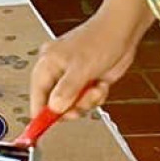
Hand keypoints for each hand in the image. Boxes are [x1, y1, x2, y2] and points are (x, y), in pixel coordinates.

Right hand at [28, 14, 142, 121]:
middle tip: (81, 102)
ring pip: (73, 105)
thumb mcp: (81, 68)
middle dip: (72, 106)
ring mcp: (72, 78)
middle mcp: (57, 72)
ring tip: (95, 87)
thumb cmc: (100, 39)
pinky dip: (95, 97)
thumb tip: (54, 108)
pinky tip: (100, 84)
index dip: (41, 114)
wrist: (122, 31)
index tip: (42, 130)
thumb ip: (66, 90)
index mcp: (47, 64)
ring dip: (87, 101)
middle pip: (55, 104)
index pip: (37, 96)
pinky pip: (86, 100)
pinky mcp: (86, 82)